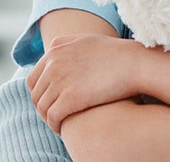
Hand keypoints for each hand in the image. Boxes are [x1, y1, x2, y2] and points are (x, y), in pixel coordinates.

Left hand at [26, 33, 144, 132]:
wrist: (136, 64)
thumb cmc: (116, 53)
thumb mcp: (86, 39)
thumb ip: (65, 43)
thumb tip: (51, 50)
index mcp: (55, 50)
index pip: (33, 79)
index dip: (40, 93)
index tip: (51, 101)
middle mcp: (54, 64)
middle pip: (36, 94)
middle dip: (44, 106)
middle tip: (56, 114)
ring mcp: (60, 81)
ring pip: (42, 108)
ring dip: (48, 118)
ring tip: (60, 123)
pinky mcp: (70, 99)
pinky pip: (52, 118)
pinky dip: (55, 126)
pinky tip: (63, 129)